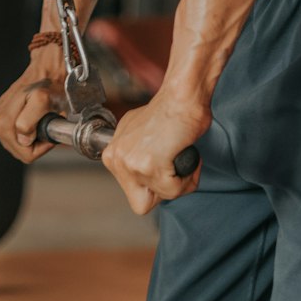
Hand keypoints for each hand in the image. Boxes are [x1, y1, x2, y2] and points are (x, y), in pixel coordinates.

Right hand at [0, 44, 66, 163]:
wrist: (45, 71)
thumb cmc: (47, 85)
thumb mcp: (43, 100)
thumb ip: (29, 121)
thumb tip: (22, 138)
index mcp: (1, 122)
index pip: (25, 153)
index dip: (42, 144)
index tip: (49, 127)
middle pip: (20, 151)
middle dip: (36, 140)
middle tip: (45, 121)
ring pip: (19, 145)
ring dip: (32, 135)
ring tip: (39, 117)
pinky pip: (16, 137)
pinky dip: (28, 130)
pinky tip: (32, 117)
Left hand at [102, 88, 206, 213]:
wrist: (181, 96)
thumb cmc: (169, 111)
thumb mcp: (139, 135)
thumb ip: (136, 155)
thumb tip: (144, 171)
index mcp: (111, 153)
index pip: (130, 191)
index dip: (152, 185)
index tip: (164, 168)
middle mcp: (116, 159)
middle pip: (141, 203)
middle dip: (163, 190)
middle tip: (172, 167)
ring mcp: (130, 163)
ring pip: (162, 196)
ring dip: (180, 181)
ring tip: (180, 155)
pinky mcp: (148, 165)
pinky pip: (175, 190)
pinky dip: (188, 177)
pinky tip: (186, 156)